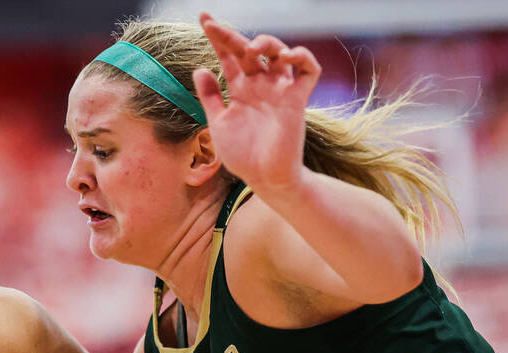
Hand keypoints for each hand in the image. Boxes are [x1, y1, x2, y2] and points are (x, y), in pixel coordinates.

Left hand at [193, 12, 320, 192]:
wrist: (264, 178)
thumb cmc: (242, 154)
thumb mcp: (218, 123)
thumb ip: (209, 97)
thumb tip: (199, 68)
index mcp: (239, 89)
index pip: (228, 56)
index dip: (218, 37)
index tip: (204, 18)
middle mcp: (259, 85)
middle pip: (249, 50)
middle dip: (232, 36)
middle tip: (215, 27)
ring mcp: (279, 90)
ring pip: (279, 53)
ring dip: (267, 43)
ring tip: (253, 47)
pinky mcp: (297, 99)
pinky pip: (308, 71)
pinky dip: (302, 58)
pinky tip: (288, 56)